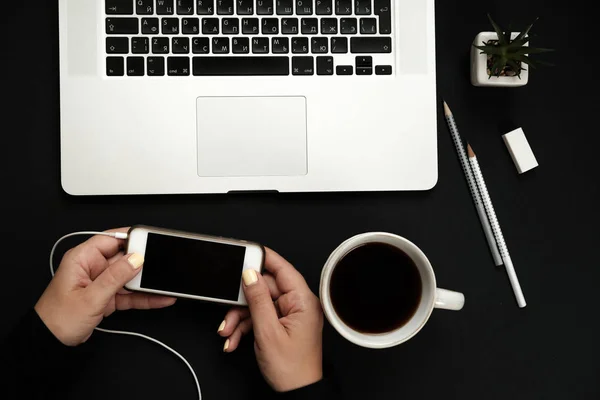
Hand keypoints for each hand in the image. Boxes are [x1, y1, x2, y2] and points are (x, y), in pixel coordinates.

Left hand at [35, 228, 175, 345]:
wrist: (49, 342)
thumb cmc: (57, 319)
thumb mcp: (90, 297)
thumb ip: (115, 277)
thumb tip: (136, 259)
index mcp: (82, 259)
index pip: (110, 240)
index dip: (131, 238)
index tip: (149, 241)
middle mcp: (93, 267)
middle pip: (124, 258)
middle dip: (144, 263)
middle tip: (163, 266)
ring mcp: (101, 282)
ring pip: (130, 277)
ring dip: (147, 282)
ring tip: (166, 284)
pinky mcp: (107, 296)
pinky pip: (130, 293)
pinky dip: (144, 297)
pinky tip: (160, 298)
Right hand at [218, 248, 323, 391]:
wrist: (297, 395)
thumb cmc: (292, 370)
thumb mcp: (268, 332)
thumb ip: (258, 300)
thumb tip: (250, 274)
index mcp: (302, 300)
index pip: (282, 268)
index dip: (262, 259)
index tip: (244, 254)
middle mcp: (298, 304)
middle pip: (264, 288)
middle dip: (241, 303)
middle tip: (228, 313)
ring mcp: (289, 315)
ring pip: (257, 304)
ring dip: (238, 319)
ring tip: (228, 333)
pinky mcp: (281, 325)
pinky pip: (259, 317)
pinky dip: (244, 328)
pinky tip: (233, 339)